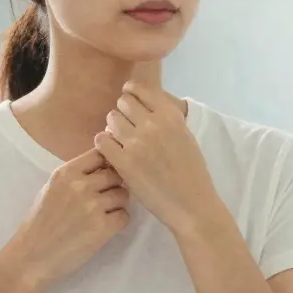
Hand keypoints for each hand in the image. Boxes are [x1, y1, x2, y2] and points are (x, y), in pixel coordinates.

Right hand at [5, 149, 130, 289]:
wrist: (31, 258)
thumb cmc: (39, 224)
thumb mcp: (51, 189)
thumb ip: (75, 176)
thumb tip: (103, 167)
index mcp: (66, 172)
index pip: (100, 154)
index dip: (107, 163)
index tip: (105, 174)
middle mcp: (81, 185)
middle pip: (116, 174)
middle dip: (114, 185)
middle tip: (105, 199)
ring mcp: (93, 206)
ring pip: (124, 195)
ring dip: (118, 204)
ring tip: (103, 215)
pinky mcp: (103, 227)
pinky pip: (124, 216)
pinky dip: (118, 222)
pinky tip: (104, 228)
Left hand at [95, 81, 221, 236]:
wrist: (191, 204)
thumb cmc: (191, 172)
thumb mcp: (185, 135)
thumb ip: (167, 118)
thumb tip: (145, 106)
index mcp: (170, 115)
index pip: (139, 89)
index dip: (131, 94)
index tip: (130, 104)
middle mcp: (153, 124)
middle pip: (122, 103)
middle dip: (122, 113)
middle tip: (126, 128)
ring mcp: (136, 142)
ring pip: (110, 119)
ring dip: (113, 128)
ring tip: (120, 142)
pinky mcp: (123, 162)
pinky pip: (101, 140)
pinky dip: (104, 144)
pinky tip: (112, 154)